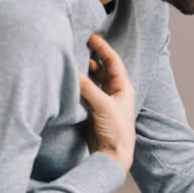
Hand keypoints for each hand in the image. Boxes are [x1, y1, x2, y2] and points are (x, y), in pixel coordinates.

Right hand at [79, 34, 135, 172]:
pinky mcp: (94, 110)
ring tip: (72, 59)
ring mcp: (104, 101)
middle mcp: (115, 92)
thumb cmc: (116, 130)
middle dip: (92, 57)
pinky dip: (79, 84)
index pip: (113, 62)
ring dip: (85, 71)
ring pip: (94, 80)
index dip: (103, 48)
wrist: (112, 155)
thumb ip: (87, 88)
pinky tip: (70, 79)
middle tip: (78, 45)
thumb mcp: (102, 106)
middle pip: (103, 69)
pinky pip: (86, 92)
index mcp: (123, 87)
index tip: (92, 37)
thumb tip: (73, 72)